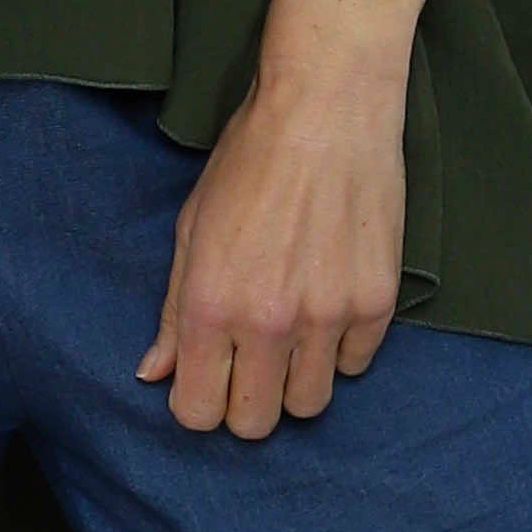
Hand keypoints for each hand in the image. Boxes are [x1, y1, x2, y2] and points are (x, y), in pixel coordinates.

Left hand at [134, 59, 406, 438]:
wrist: (327, 108)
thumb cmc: (251, 159)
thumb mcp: (192, 228)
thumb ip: (172, 310)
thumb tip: (154, 372)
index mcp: (212, 305)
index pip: (197, 413)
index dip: (198, 401)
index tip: (208, 377)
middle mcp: (269, 322)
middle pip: (255, 423)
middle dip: (246, 400)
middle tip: (250, 360)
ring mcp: (328, 316)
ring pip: (310, 404)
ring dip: (296, 378)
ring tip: (293, 329)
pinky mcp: (377, 302)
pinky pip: (355, 363)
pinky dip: (341, 345)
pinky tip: (330, 299)